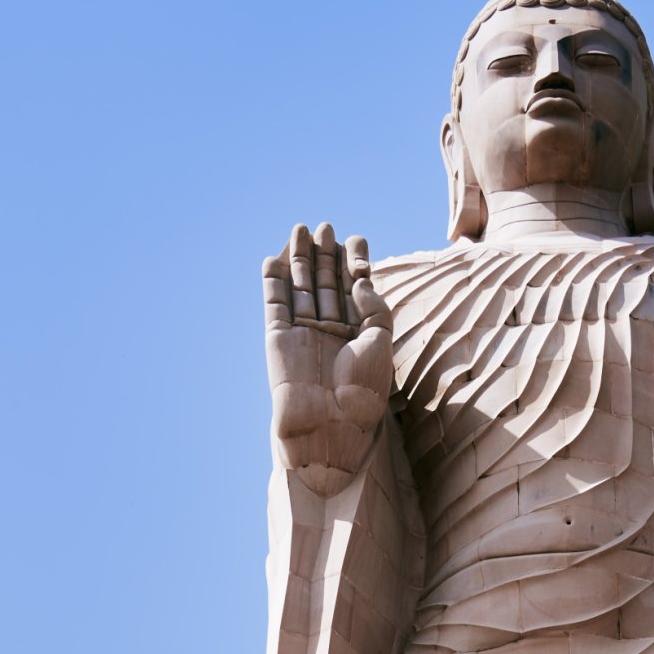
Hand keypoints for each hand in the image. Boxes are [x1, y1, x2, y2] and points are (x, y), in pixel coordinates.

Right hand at [263, 223, 392, 494]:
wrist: (329, 426)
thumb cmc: (361, 392)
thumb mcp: (381, 344)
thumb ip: (375, 308)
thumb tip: (361, 278)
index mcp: (358, 335)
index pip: (355, 291)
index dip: (353, 264)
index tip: (356, 240)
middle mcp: (330, 332)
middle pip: (326, 284)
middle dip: (325, 255)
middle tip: (325, 227)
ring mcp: (303, 334)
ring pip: (300, 288)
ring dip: (299, 259)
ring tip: (300, 230)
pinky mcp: (278, 338)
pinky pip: (275, 304)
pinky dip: (273, 281)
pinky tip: (274, 258)